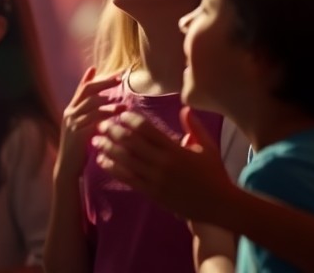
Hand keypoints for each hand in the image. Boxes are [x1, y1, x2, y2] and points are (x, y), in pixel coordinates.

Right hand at [57, 67, 123, 171]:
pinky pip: (94, 119)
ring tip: (124, 102)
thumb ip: (88, 117)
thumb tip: (101, 107)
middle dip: (104, 83)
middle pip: (88, 91)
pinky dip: (107, 114)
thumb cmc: (77, 150)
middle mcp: (70, 113)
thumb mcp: (81, 129)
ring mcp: (73, 122)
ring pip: (92, 104)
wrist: (66, 168)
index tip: (98, 68)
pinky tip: (118, 114)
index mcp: (70, 111)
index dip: (90, 78)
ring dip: (110, 101)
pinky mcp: (78, 132)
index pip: (81, 89)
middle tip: (119, 78)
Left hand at [93, 107, 235, 223]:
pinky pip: (127, 179)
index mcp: (175, 149)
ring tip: (95, 140)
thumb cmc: (214, 173)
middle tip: (100, 124)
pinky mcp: (152, 193)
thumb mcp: (207, 147)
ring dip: (108, 149)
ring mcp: (156, 179)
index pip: (147, 129)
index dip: (131, 119)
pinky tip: (102, 161)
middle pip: (131, 143)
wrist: (219, 204)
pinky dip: (113, 169)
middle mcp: (163, 163)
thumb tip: (185, 108)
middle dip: (113, 131)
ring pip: (125, 161)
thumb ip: (195, 127)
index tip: (121, 113)